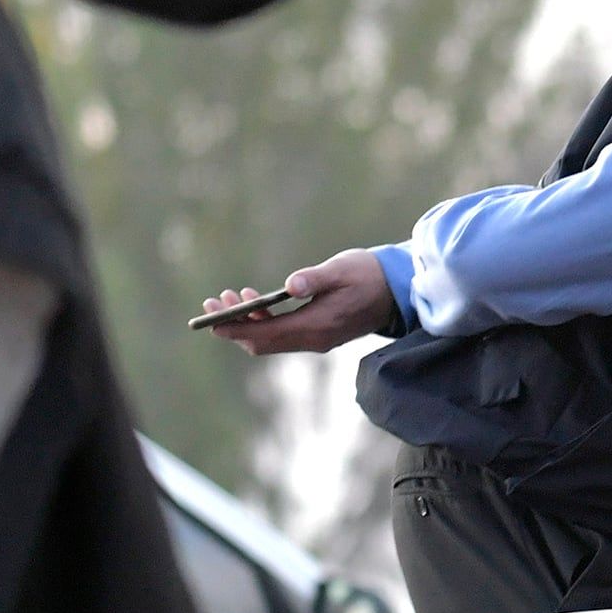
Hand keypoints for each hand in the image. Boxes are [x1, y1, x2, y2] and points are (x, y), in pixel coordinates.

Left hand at [202, 249, 400, 354]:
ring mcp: (316, 340)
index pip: (267, 334)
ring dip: (246, 323)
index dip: (237, 328)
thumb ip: (315, 279)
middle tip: (212, 303)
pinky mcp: (318, 334)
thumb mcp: (342, 270)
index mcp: (317, 326)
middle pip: (263, 343)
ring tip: (227, 299)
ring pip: (270, 340)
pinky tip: (254, 303)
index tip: (212, 321)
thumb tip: (289, 286)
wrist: (400, 291)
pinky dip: (262, 323)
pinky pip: (282, 335)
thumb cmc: (370, 275)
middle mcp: (314, 339)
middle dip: (235, 326)